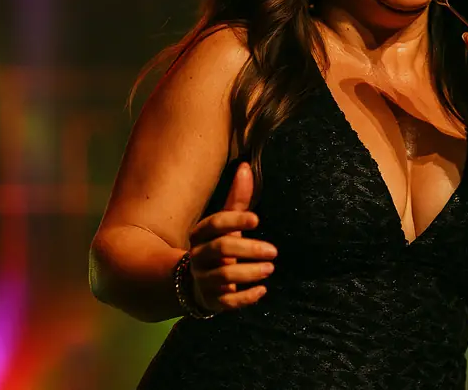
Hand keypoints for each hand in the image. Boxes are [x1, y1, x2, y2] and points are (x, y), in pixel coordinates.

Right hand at [187, 162, 276, 312]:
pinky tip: (262, 291)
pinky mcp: (212, 301)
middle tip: (274, 251)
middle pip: (221, 249)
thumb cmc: (218, 246)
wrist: (194, 283)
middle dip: (248, 249)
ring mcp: (203, 280)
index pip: (215, 224)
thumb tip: (245, 166)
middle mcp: (198, 257)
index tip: (257, 220)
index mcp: (200, 235)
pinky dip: (245, 297)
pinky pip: (227, 302)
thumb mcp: (226, 225)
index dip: (235, 220)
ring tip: (270, 268)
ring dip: (250, 272)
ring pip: (225, 276)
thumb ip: (237, 200)